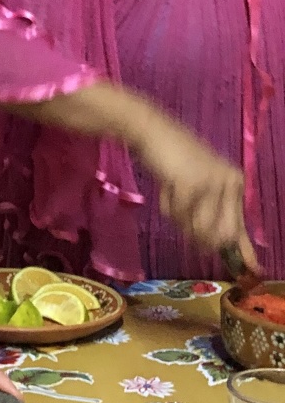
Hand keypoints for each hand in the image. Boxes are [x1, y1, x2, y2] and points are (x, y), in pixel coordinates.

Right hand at [136, 117, 257, 271]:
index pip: (240, 226)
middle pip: (218, 234)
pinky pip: (178, 215)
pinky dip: (168, 207)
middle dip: (197, 235)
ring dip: (179, 219)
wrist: (153, 132)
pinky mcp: (192, 184)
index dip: (244, 250)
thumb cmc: (173, 159)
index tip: (250, 270)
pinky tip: (167, 188)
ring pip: (196, 227)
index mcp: (235, 184)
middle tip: (181, 212)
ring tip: (172, 195)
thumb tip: (223, 247)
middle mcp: (229, 183)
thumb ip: (210, 215)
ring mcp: (212, 183)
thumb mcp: (198, 186)